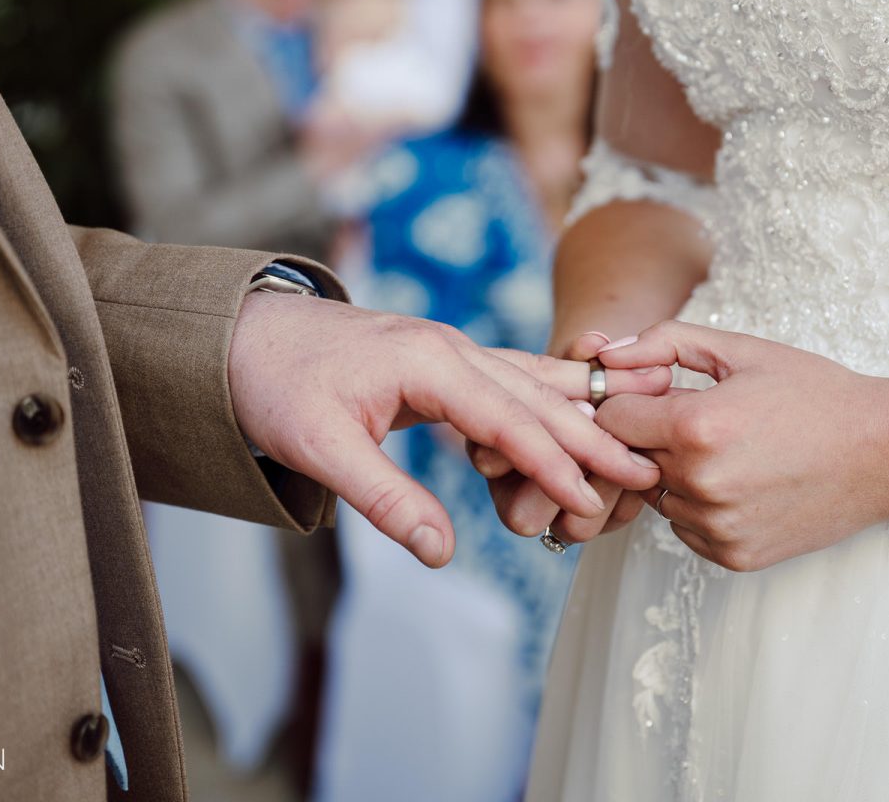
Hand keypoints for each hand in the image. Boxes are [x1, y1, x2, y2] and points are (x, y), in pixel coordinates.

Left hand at [228, 294, 672, 566]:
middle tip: (647, 471)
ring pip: (531, 383)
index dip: (555, 461)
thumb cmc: (276, 385)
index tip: (594, 497)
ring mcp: (450, 349)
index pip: (510, 418)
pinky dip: (548, 402)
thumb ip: (386, 499)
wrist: (241, 334)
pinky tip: (576, 414)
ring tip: (633, 442)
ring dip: (580, 415)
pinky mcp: (441, 361)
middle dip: (592, 436)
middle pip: (537, 396)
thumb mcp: (321, 448)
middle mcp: (451, 347)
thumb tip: (441, 553)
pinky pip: (509, 381)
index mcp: (429, 361)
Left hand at [593, 321, 888, 571]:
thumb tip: (605, 357)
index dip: (629, 401)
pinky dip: (700, 506)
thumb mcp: (742, 350)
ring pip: (656, 496)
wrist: (883, 452)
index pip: (611, 418)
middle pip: (629, 459)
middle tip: (700, 421)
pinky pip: (686, 528)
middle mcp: (699, 484)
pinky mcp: (732, 555)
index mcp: (695, 427)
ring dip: (675, 474)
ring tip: (730, 450)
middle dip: (650, 437)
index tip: (660, 393)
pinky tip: (743, 481)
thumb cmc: (814, 393)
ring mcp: (716, 526)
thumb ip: (665, 343)